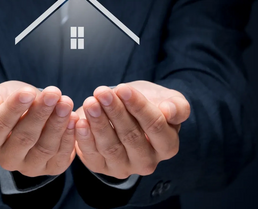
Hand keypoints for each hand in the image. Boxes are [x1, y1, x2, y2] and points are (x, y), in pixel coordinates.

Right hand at [0, 81, 78, 176]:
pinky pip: (61, 155)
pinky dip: (69, 137)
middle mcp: (7, 158)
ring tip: (66, 102)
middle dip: (40, 113)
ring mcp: (29, 167)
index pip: (1, 125)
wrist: (29, 113)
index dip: (15, 108)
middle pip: (24, 137)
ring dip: (57, 123)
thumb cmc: (9, 102)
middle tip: (53, 93)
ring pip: (45, 147)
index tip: (28, 92)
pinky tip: (74, 118)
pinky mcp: (51, 169)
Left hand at [74, 81, 189, 178]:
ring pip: (111, 146)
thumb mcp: (167, 99)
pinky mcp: (102, 168)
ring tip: (91, 102)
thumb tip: (169, 111)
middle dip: (115, 112)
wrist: (123, 109)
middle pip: (131, 137)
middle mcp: (148, 162)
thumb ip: (177, 106)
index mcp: (168, 146)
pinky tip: (80, 121)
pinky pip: (93, 155)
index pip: (155, 126)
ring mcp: (124, 168)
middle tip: (101, 92)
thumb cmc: (148, 104)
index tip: (123, 88)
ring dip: (98, 123)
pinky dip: (85, 138)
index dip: (138, 107)